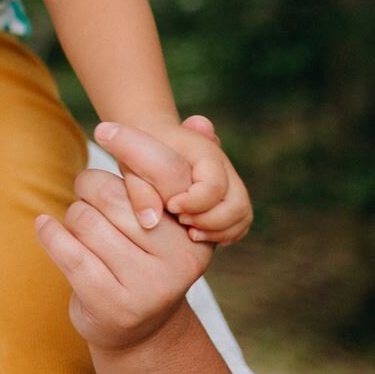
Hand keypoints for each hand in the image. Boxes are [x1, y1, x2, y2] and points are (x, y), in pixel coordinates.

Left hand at [36, 122, 208, 350]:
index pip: (162, 175)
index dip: (131, 147)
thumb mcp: (167, 220)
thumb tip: (199, 120)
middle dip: (91, 186)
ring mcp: (146, 286)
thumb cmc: (147, 258)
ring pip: (86, 220)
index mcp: (194, 232)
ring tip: (79, 224)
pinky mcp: (110, 303)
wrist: (139, 331)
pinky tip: (44, 226)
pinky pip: (67, 251)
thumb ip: (176, 172)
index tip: (105, 130)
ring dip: (72, 216)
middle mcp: (178, 259)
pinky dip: (49, 233)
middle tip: (88, 192)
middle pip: (113, 194)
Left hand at [101, 115, 251, 245]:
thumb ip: (140, 191)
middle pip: (237, 204)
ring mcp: (230, 181)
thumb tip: (151, 222)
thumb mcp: (132, 164)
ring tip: (190, 233)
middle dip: (209, 220)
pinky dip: (225, 233)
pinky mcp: (230, 196)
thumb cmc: (139, 150)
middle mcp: (224, 166)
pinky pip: (241, 221)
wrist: (151, 139)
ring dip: (218, 230)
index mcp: (204, 150)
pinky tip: (199, 234)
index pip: (214, 185)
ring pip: (242, 215)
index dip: (193, 202)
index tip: (169, 205)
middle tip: (180, 220)